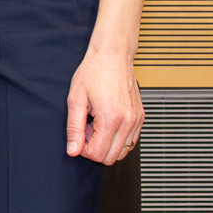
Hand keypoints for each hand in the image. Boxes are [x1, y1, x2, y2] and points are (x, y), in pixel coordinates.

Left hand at [67, 43, 144, 163]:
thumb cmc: (94, 72)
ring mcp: (136, 120)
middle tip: (87, 127)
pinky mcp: (140, 117)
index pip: (98, 154)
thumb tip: (73, 150)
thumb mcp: (75, 99)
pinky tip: (107, 121)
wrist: (112, 55)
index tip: (79, 133)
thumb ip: (74, 128)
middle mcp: (128, 121)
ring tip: (97, 123)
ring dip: (107, 143)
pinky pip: (130, 141)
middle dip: (95, 148)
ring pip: (122, 151)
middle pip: (111, 157)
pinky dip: (117, 138)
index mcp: (111, 118)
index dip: (83, 149)